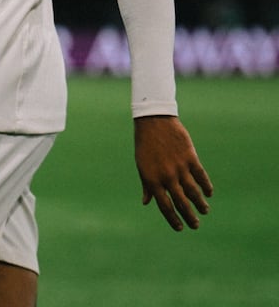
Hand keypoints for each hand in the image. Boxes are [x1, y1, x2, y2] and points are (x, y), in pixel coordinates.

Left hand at [134, 115, 212, 230]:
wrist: (154, 122)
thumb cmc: (145, 145)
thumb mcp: (141, 165)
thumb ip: (147, 185)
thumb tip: (146, 202)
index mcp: (152, 180)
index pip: (164, 206)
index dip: (173, 219)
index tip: (180, 228)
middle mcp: (166, 177)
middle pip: (181, 203)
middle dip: (189, 217)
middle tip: (195, 226)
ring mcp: (179, 168)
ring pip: (194, 192)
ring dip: (200, 204)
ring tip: (205, 211)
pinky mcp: (190, 158)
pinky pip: (201, 176)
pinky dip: (206, 186)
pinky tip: (209, 193)